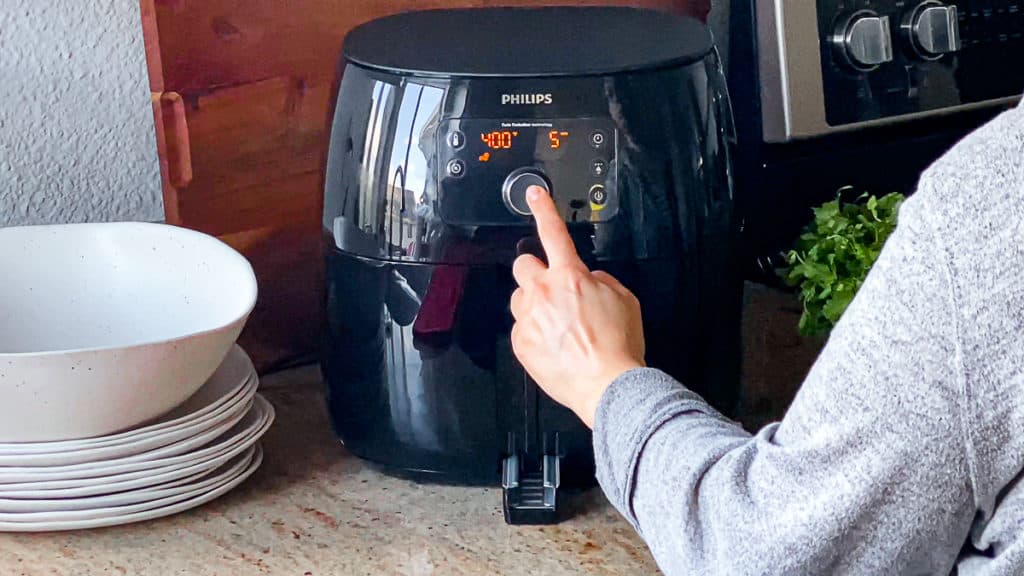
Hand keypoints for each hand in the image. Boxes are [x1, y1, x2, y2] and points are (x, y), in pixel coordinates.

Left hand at [510, 186, 645, 428]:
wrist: (607, 385)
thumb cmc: (618, 347)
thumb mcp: (624, 300)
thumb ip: (601, 281)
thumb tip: (589, 280)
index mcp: (571, 277)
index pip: (553, 233)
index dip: (543, 209)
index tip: (534, 195)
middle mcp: (544, 293)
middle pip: (523, 264)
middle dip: (535, 271)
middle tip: (551, 288)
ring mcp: (529, 319)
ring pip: (519, 298)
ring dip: (533, 304)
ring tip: (557, 325)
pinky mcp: (520, 343)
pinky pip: (520, 328)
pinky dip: (534, 333)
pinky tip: (554, 345)